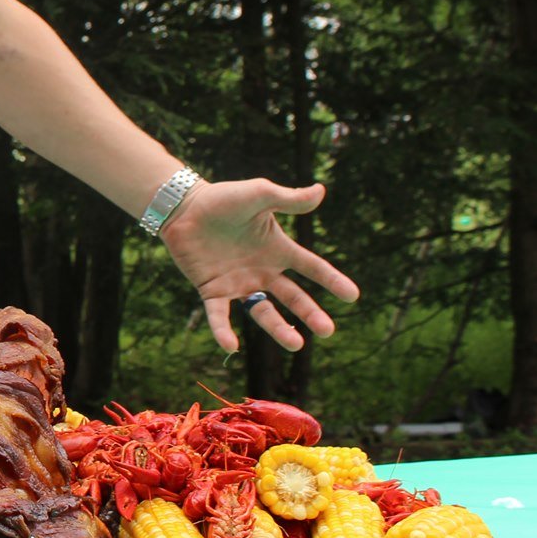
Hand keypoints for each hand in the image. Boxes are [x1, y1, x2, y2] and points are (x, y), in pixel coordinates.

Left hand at [157, 179, 359, 353]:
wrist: (183, 207)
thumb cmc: (223, 199)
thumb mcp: (259, 195)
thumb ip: (288, 199)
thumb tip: (320, 191)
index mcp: (277, 249)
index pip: (312, 268)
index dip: (332, 280)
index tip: (353, 295)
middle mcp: (262, 271)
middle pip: (293, 297)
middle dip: (311, 314)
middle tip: (328, 331)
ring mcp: (239, 283)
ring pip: (262, 312)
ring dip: (279, 329)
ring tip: (296, 345)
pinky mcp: (213, 291)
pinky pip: (220, 315)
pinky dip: (223, 331)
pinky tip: (231, 346)